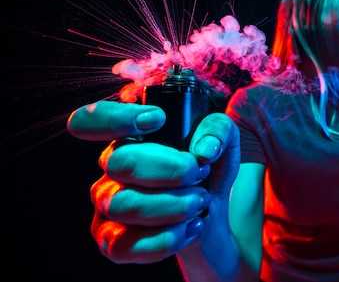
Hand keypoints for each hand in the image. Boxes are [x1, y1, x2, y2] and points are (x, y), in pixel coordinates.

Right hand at [67, 101, 239, 263]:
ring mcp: (107, 204)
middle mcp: (112, 167)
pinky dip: (164, 238)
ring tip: (201, 201)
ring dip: (173, 205)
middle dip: (170, 169)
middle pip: (119, 161)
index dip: (113, 117)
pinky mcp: (112, 240)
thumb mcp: (224, 143)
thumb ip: (218, 129)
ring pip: (123, 204)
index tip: (157, 119)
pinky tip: (191, 226)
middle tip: (199, 173)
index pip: (91, 120)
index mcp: (130, 137)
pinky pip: (123, 244)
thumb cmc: (210, 173)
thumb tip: (203, 149)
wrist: (212, 216)